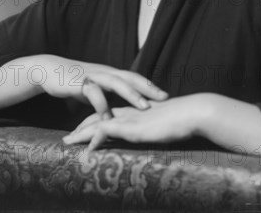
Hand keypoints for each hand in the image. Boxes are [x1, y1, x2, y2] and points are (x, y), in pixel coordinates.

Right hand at [36, 55, 167, 116]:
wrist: (49, 71)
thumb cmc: (73, 81)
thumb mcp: (93, 89)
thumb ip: (105, 97)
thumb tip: (115, 112)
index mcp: (110, 74)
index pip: (134, 78)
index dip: (149, 86)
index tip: (166, 95)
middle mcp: (105, 72)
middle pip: (130, 77)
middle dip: (148, 88)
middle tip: (164, 98)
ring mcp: (93, 76)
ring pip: (116, 83)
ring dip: (131, 95)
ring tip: (144, 107)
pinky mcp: (80, 82)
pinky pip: (94, 94)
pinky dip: (102, 106)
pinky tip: (108, 118)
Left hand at [63, 94, 203, 149]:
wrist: (193, 112)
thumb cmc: (185, 120)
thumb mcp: (164, 124)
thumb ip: (156, 127)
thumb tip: (156, 133)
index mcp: (135, 110)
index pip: (109, 113)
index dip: (95, 121)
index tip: (82, 130)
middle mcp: (129, 112)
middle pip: (98, 116)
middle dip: (81, 127)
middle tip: (67, 137)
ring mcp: (129, 118)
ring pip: (97, 123)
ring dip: (81, 133)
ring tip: (67, 142)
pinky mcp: (132, 126)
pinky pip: (107, 130)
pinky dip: (95, 139)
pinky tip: (87, 150)